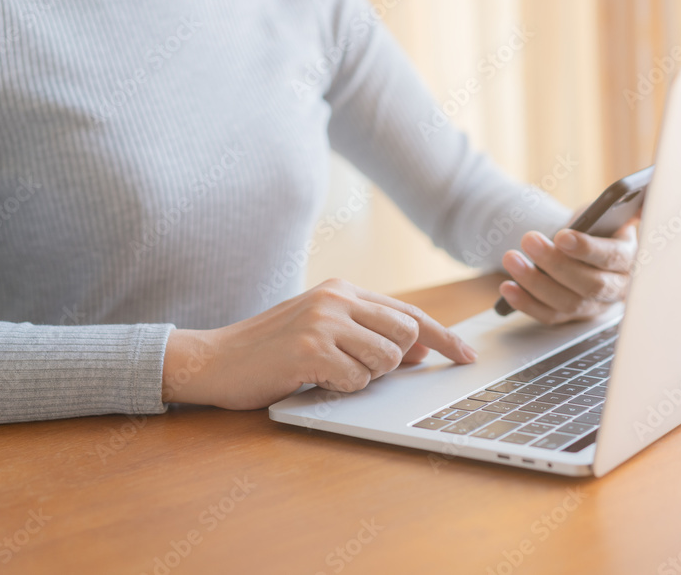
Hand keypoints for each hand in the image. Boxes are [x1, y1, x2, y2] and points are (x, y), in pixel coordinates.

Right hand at [161, 278, 477, 408]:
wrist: (214, 359)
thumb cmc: (271, 351)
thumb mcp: (323, 331)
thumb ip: (368, 333)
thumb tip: (421, 349)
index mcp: (342, 290)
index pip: (408, 312)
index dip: (442, 336)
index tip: (466, 355)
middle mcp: (337, 299)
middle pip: (406, 333)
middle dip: (394, 361)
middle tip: (359, 368)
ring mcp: (323, 321)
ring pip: (386, 358)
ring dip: (365, 376)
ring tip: (329, 372)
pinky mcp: (310, 349)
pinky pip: (356, 379)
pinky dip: (341, 389)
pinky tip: (313, 379)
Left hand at [498, 221, 637, 324]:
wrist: (584, 244)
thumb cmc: (595, 227)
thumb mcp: (603, 214)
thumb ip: (606, 212)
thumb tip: (613, 208)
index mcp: (630, 257)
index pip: (613, 257)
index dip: (588, 249)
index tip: (562, 236)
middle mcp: (618, 287)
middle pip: (589, 284)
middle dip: (555, 263)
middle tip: (529, 239)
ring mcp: (595, 306)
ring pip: (568, 303)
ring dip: (535, 282)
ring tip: (511, 258)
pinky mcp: (573, 317)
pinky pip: (550, 315)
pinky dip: (526, 303)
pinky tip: (508, 288)